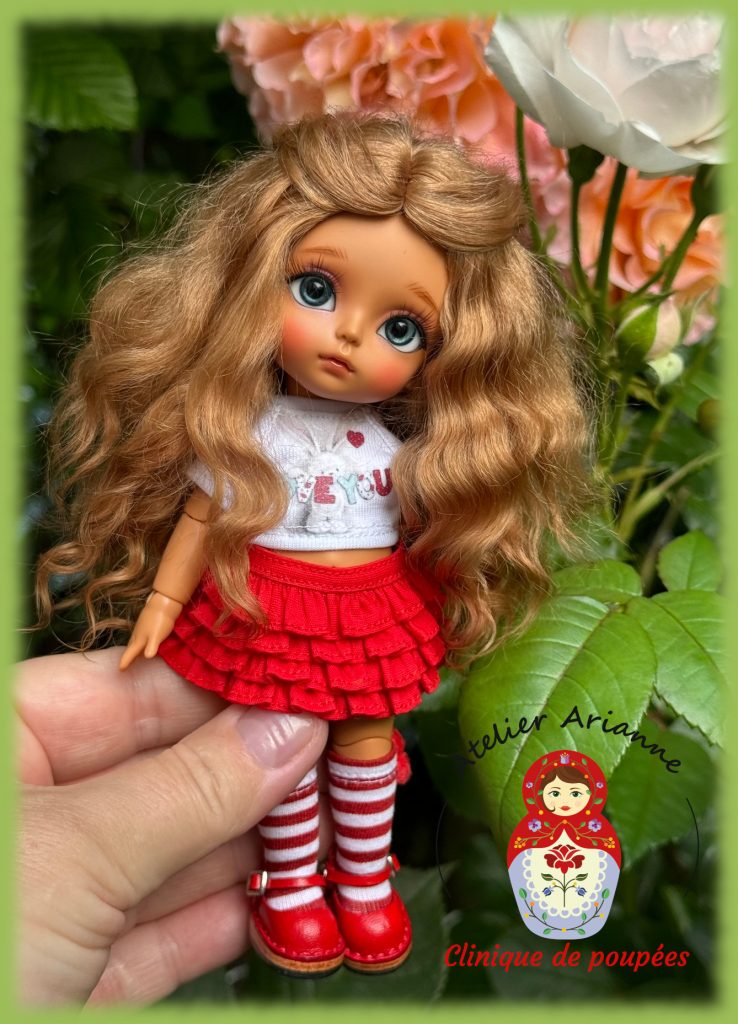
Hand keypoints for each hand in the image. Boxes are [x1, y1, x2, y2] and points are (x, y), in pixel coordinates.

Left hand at [16, 649, 327, 1005]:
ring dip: (263, 846)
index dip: (225, 687)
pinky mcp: (80, 980)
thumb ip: (192, 787)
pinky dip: (235, 917)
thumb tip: (291, 727)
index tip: (310, 685)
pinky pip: (169, 932)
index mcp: (1, 749)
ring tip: (344, 824)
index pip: (130, 690)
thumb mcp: (74, 854)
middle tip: (349, 761)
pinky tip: (295, 896)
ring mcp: (55, 902)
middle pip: (165, 771)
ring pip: (176, 853)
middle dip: (258, 771)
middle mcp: (28, 818)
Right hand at [119, 592, 182, 669]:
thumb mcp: (156, 636)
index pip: (129, 653)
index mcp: (138, 640)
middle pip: (130, 647)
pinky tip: (143, 641)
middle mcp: (137, 634)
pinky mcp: (147, 623)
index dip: (125, 661)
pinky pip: (139, 636)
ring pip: (134, 641)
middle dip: (127, 656)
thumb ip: (151, 647)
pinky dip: (138, 642)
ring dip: (132, 649)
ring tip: (133, 655)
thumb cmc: (159, 621)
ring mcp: (141, 627)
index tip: (119, 669)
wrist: (163, 602)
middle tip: (124, 664)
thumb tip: (146, 657)